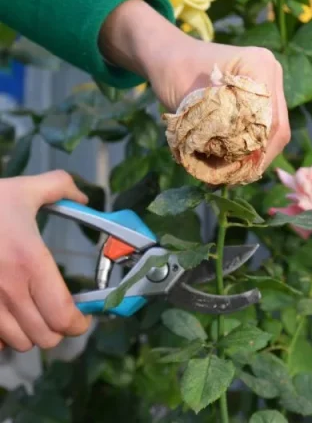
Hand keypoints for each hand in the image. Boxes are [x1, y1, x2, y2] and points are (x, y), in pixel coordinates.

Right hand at [0, 171, 91, 351]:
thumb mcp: (23, 189)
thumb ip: (59, 187)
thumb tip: (84, 198)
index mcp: (29, 262)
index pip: (62, 315)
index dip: (78, 323)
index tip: (82, 317)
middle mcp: (7, 289)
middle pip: (45, 337)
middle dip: (57, 329)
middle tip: (58, 314)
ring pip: (19, 343)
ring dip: (30, 334)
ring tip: (32, 315)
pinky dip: (2, 336)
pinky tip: (5, 316)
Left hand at [99, 0, 289, 172]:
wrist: (167, 56)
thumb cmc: (173, 71)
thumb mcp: (193, 102)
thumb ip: (217, 129)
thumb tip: (234, 165)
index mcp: (259, 65)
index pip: (269, 118)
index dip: (256, 149)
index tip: (234, 171)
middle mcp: (271, 72)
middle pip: (277, 127)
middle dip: (258, 157)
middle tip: (235, 179)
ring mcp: (270, 84)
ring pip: (274, 132)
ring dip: (255, 155)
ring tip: (234, 175)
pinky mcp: (263, 97)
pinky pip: (265, 128)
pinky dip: (251, 148)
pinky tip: (234, 163)